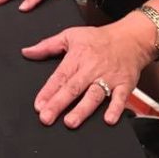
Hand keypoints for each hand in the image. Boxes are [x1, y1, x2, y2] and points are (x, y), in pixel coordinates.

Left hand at [22, 23, 151, 128]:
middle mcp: (92, 68)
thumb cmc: (99, 38)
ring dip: (82, 109)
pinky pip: (120, 97)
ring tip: (70, 122)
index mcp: (77, 56)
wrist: (131, 38)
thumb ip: (47, 45)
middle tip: (46, 118)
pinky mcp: (125, 84)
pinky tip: (108, 120)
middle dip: (59, 103)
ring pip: (94, 95)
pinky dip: (115, 108)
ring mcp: (109, 77)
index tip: (38, 105)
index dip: (48, 91)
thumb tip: (27, 52)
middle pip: (73, 88)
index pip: (60, 76)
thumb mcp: (71, 35)